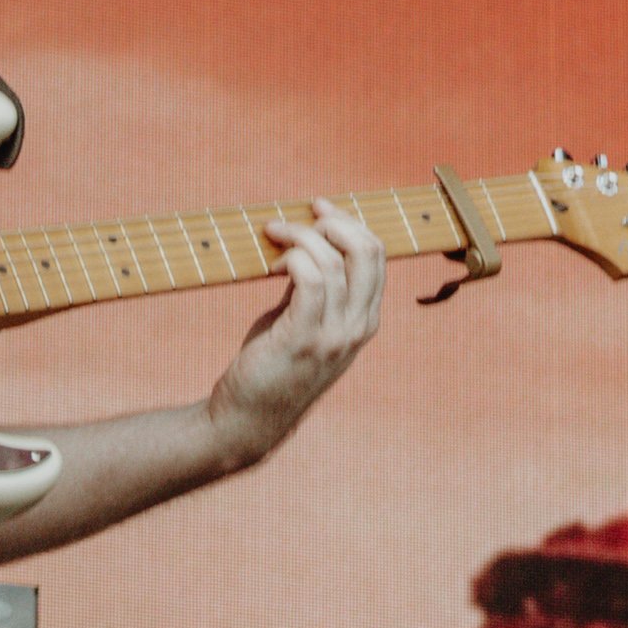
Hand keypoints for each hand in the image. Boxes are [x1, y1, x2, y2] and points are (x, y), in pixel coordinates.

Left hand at [205, 198, 384, 467]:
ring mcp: (334, 335)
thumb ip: (314, 288)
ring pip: (336, 260)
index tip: (318, 208)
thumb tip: (307, 241)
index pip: (377, 256)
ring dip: (302, 236)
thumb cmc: (272, 364)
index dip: (350, 222)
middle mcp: (357, 326)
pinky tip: (273, 262)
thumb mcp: (302, 320)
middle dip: (334, 221)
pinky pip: (310, 280)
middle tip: (300, 218)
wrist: (250, 418)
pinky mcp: (303, 339)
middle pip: (368, 251)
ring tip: (275, 235)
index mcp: (364, 319)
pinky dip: (293, 258)